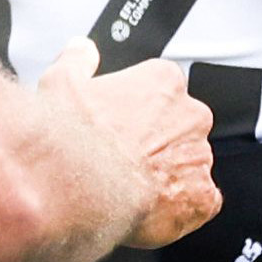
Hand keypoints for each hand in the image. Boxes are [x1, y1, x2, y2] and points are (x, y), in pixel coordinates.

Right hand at [44, 41, 216, 248]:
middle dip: (156, 144)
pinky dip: (179, 210)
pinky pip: (199, 203)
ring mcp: (198, 158)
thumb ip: (77, 60)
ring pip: (189, 166)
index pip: (162, 89)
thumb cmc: (72, 138)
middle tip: (122, 159)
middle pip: (180, 128)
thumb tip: (81, 50)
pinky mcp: (201, 198)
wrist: (76, 189)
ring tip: (129, 191)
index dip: (138, 110)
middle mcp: (190, 116)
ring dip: (166, 177)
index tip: (120, 124)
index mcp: (163, 82)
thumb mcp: (61, 83)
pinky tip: (150, 211)